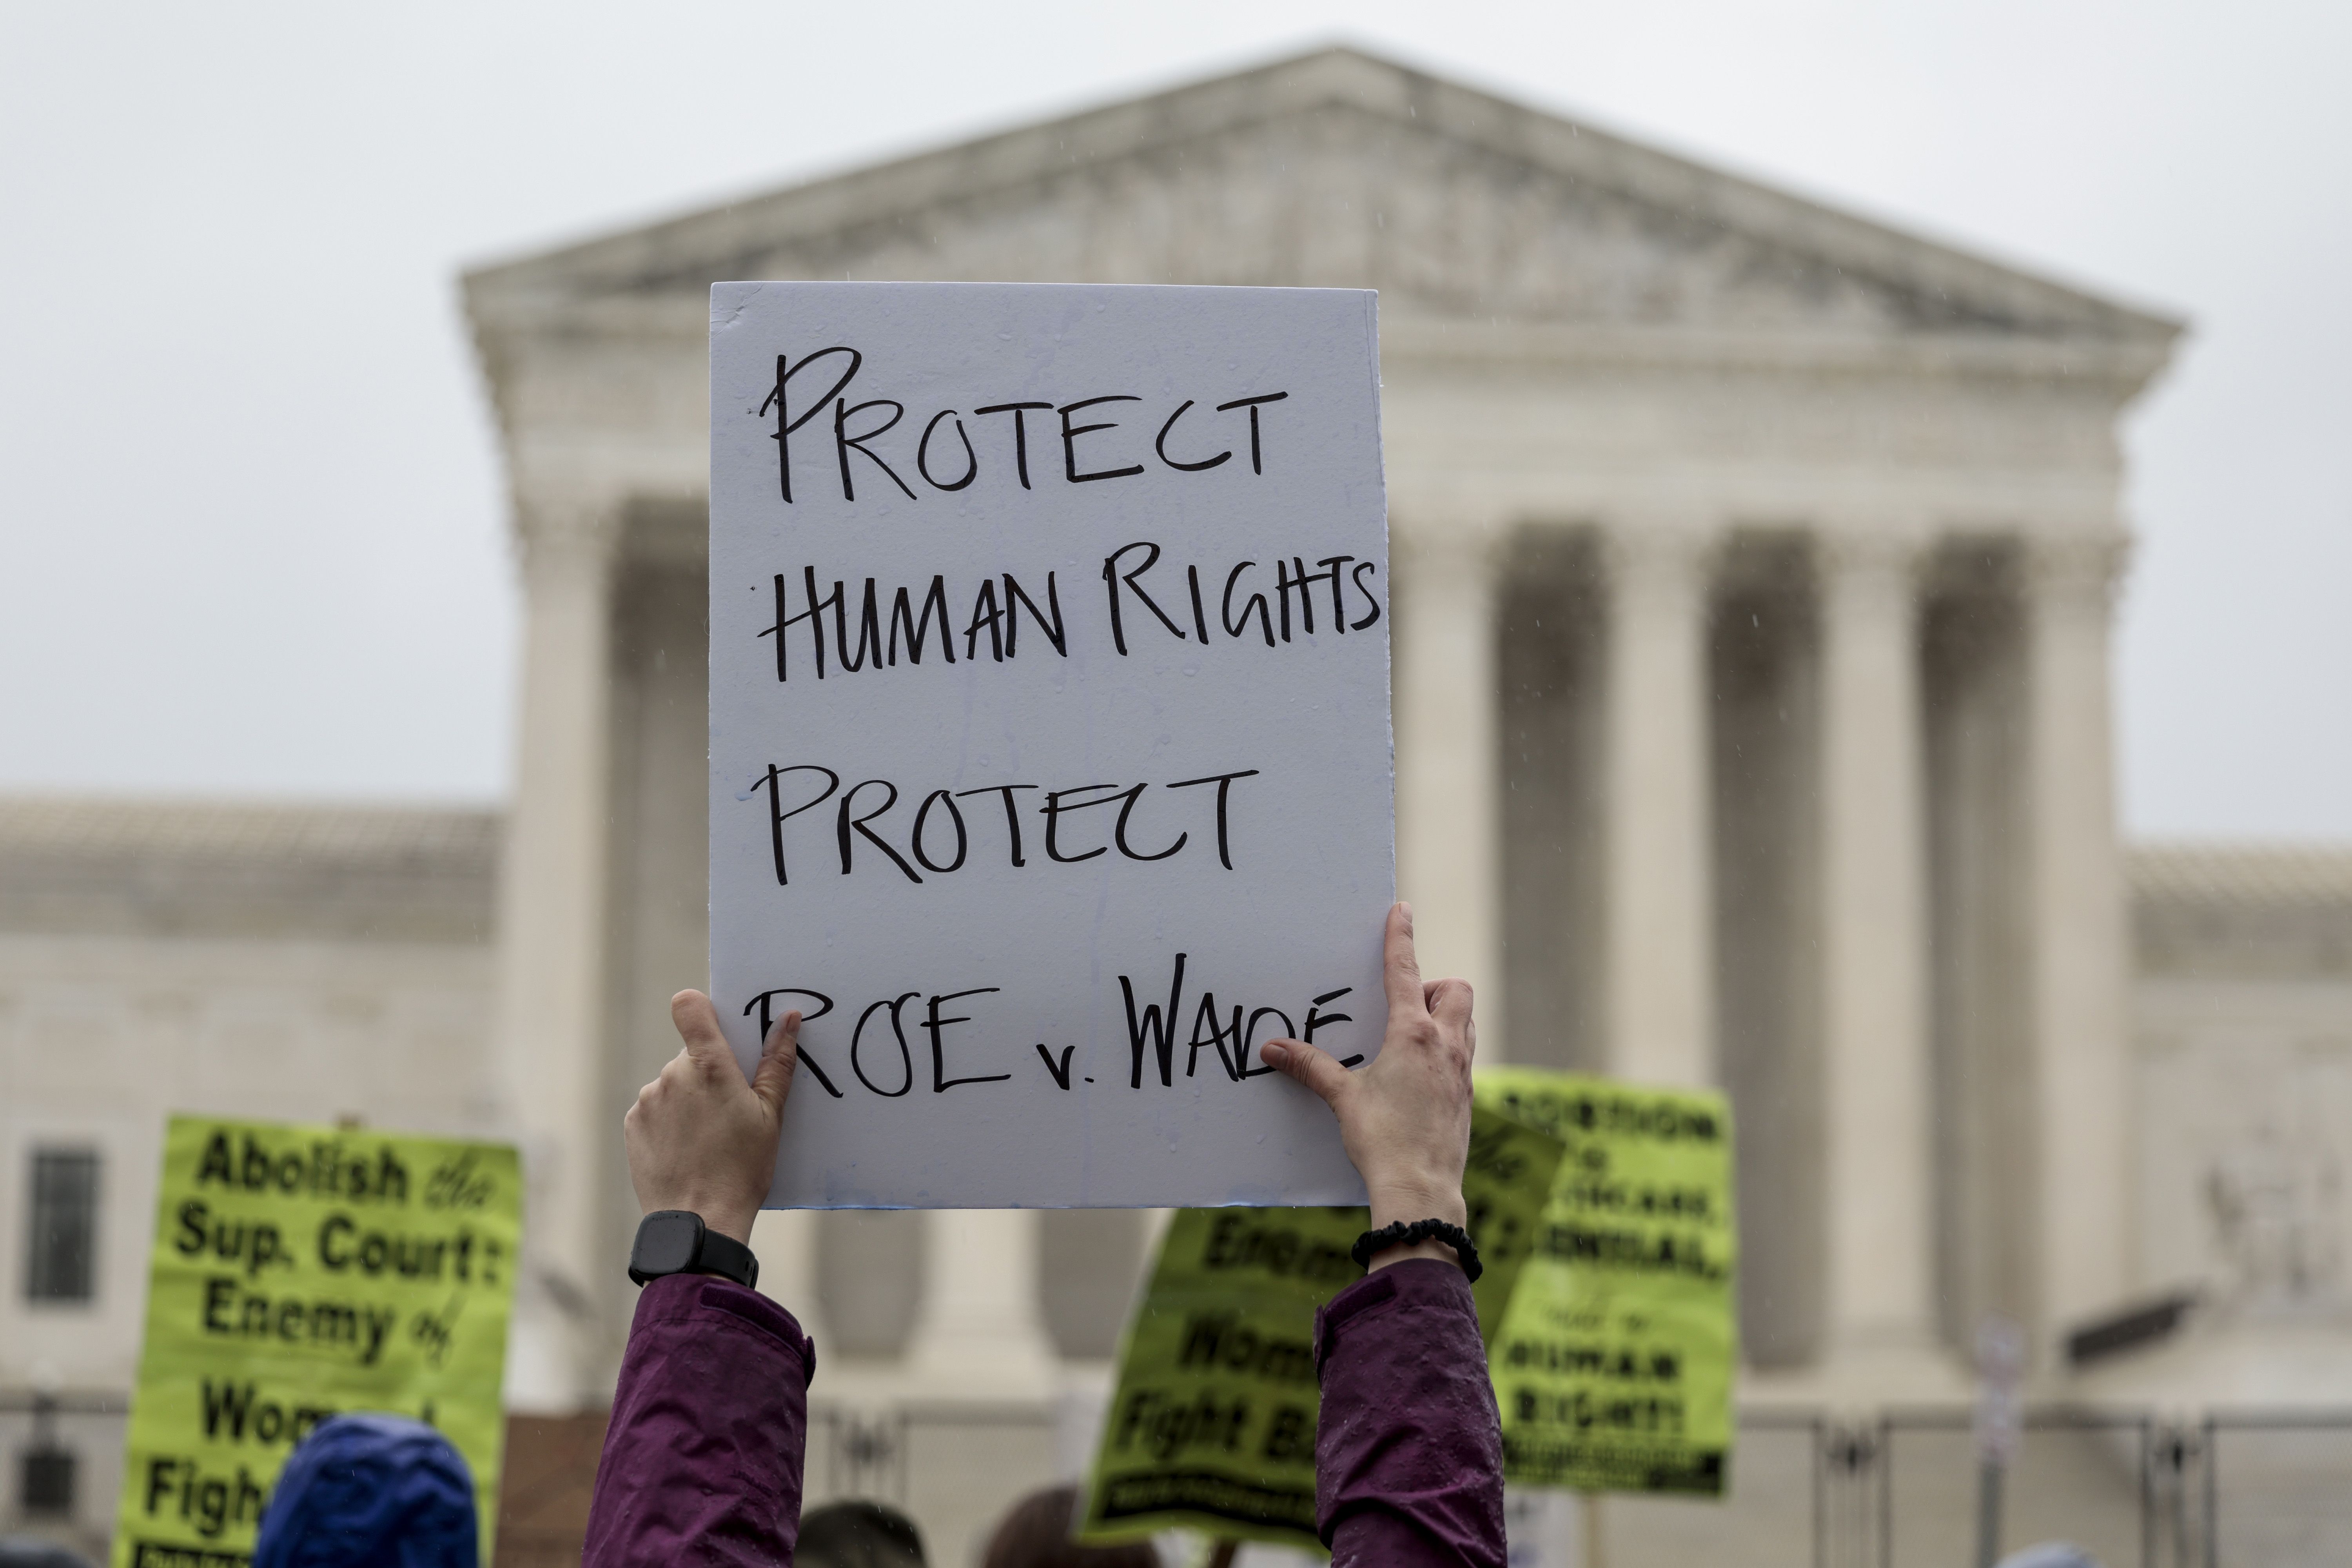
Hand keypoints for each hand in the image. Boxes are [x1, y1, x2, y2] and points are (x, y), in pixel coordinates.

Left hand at [623, 990, 798, 1245]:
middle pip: (691, 1055)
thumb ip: (777, 1063)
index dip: (702, 1009)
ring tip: (707, 1138)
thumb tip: (788, 1018)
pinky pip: (655, 1108)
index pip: (690, 1006)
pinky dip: (669, 1121)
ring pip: (673, 1083)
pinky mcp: (632, 1123)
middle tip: (729, 1109)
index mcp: (709, 1066)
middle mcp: (672, 1075)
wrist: (698, 1222)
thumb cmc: (742, 1169)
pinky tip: (686, 1149)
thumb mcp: (771, 1117)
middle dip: (709, 1072)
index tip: (717, 1029)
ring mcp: (648, 1099)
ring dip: (688, 1099)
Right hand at [1260, 902, 1474, 1271]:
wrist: (1422, 1189)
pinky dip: (1448, 1050)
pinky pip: (1465, 1055)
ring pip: (1465, 1021)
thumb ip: (1310, 1068)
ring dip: (1445, 1016)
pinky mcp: (1467, 1096)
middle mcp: (1444, 1045)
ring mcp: (1462, 1071)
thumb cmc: (1383, 1141)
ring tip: (1411, 1037)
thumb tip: (1272, 1049)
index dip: (1400, 937)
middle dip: (1433, 985)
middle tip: (1404, 1004)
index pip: (1405, 970)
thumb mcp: (1343, 1098)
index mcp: (1412, 1035)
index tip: (1401, 910)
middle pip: (1455, 989)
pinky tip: (1423, 1074)